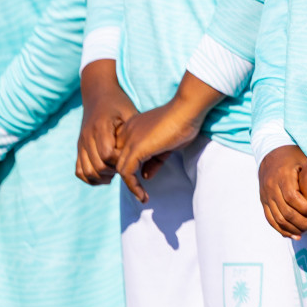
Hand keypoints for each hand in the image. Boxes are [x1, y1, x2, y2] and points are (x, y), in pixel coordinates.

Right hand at [77, 60, 135, 184]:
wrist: (98, 93)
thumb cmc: (118, 102)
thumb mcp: (129, 112)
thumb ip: (132, 132)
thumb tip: (142, 152)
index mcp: (101, 128)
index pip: (107, 155)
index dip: (120, 161)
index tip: (132, 157)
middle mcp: (87, 137)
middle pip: (97, 166)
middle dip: (113, 171)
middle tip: (126, 168)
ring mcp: (81, 143)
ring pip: (86, 172)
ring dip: (101, 178)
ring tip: (115, 175)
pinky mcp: (79, 147)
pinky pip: (79, 170)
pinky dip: (90, 178)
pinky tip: (105, 176)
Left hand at [115, 73, 223, 202]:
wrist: (187, 110)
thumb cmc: (182, 122)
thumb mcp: (166, 144)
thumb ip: (154, 159)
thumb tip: (145, 176)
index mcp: (132, 127)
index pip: (123, 151)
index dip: (132, 165)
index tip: (143, 176)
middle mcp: (126, 132)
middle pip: (119, 160)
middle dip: (129, 176)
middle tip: (140, 190)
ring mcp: (129, 140)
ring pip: (120, 169)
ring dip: (131, 185)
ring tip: (142, 196)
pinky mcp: (135, 149)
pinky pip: (127, 173)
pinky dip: (133, 187)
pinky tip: (142, 195)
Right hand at [257, 145, 306, 239]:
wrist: (270, 153)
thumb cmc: (291, 157)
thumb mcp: (302, 161)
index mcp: (282, 176)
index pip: (293, 198)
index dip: (306, 207)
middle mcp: (271, 187)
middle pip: (286, 212)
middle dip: (302, 222)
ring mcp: (265, 196)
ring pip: (278, 219)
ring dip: (293, 229)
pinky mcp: (263, 202)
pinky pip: (270, 220)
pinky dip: (282, 230)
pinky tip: (294, 235)